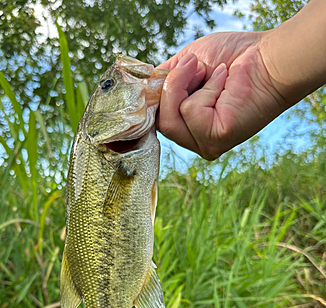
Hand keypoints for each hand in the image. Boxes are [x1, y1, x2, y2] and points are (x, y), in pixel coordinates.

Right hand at [157, 32, 287, 159]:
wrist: (268, 58)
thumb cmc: (233, 58)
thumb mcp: (187, 63)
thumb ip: (164, 80)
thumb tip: (144, 90)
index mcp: (188, 125)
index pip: (155, 121)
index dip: (151, 99)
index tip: (156, 77)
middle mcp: (195, 140)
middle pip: (159, 122)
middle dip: (171, 87)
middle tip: (195, 66)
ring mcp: (204, 144)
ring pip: (169, 120)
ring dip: (185, 85)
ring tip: (211, 72)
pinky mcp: (214, 141)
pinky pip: (190, 112)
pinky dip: (207, 90)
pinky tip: (225, 83)